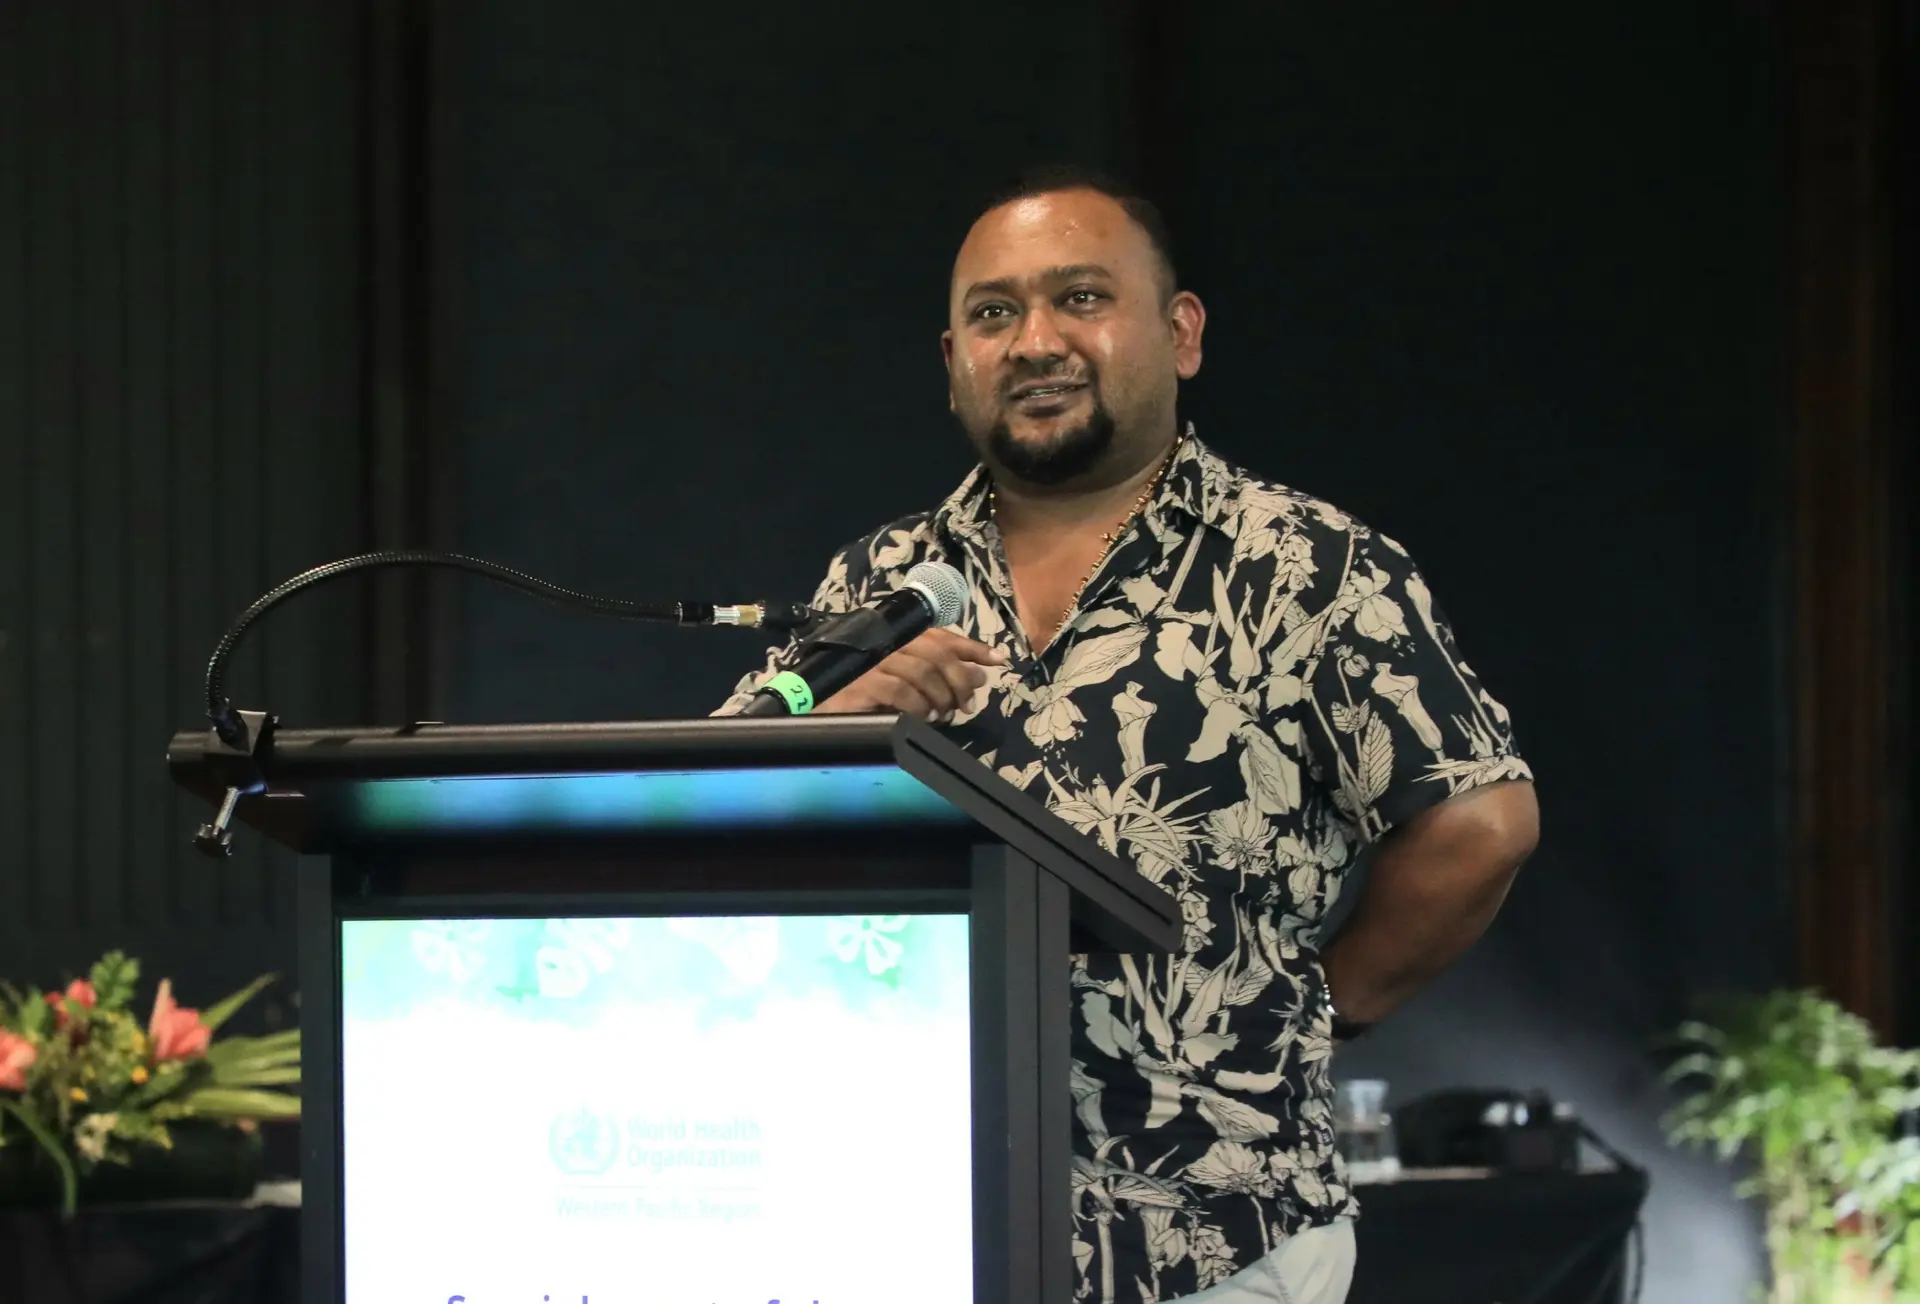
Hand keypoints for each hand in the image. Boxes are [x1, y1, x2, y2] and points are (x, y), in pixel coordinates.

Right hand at [814, 629, 1008, 720]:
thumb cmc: (860, 703)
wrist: (814, 715)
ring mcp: (870, 664)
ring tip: (943, 715)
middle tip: (966, 704)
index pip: (939, 636)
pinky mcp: (860, 685)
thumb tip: (979, 676)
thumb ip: (939, 679)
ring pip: (921, 671)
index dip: (971, 646)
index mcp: (895, 642)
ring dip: (940, 696)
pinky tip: (922, 718)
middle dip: (959, 678)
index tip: (997, 660)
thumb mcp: (905, 689)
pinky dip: (918, 707)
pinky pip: (900, 691)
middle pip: (934, 652)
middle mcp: (883, 646)